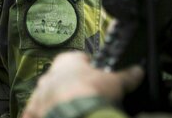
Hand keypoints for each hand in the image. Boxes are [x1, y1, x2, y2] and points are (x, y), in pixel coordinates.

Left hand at [22, 52, 143, 117]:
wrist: (76, 115)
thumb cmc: (91, 93)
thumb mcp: (115, 81)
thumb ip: (126, 75)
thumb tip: (138, 71)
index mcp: (67, 61)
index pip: (77, 60)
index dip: (89, 69)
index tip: (96, 77)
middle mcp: (49, 75)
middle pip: (61, 78)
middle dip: (72, 86)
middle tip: (86, 97)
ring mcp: (40, 93)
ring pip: (48, 96)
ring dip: (58, 102)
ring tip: (74, 110)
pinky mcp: (34, 112)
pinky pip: (36, 113)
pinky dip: (43, 116)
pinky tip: (57, 117)